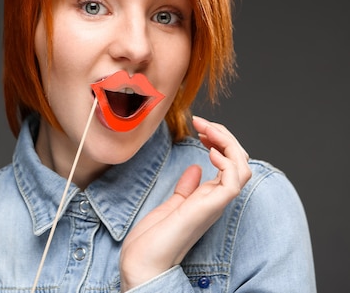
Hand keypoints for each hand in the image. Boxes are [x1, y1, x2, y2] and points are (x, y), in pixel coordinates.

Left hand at [119, 116, 251, 290]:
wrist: (143, 262)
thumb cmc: (153, 240)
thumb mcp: (171, 206)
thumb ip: (186, 189)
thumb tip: (195, 168)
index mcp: (208, 198)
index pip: (229, 164)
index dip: (220, 141)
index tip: (200, 128)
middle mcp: (216, 200)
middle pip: (239, 161)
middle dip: (225, 136)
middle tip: (202, 123)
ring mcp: (214, 204)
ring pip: (242, 167)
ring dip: (228, 143)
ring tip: (207, 131)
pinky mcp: (209, 208)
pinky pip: (234, 182)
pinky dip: (228, 162)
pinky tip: (211, 151)